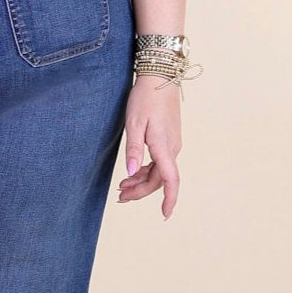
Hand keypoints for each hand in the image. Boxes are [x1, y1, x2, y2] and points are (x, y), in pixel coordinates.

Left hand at [117, 73, 181, 218]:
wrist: (160, 78)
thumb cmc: (145, 98)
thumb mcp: (134, 123)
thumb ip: (133, 149)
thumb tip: (130, 173)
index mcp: (164, 146)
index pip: (170, 179)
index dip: (169, 199)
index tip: (165, 215)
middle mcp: (172, 148)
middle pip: (159, 179)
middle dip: (141, 191)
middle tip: (120, 198)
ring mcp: (172, 144)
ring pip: (159, 171)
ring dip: (142, 182)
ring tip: (122, 189)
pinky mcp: (169, 139)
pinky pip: (160, 162)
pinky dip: (146, 170)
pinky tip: (133, 172)